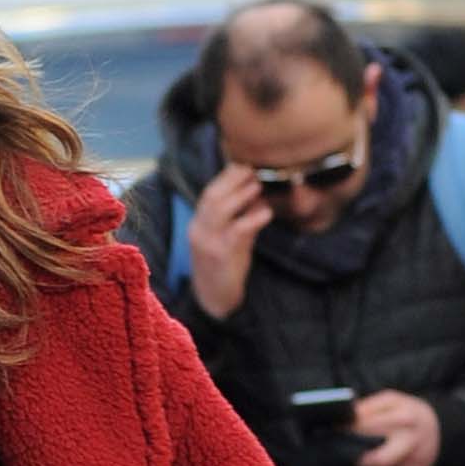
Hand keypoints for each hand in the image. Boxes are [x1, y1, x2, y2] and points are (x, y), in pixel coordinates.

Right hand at [186, 162, 272, 320]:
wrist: (214, 301)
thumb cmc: (224, 268)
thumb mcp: (229, 239)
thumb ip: (239, 218)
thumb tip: (258, 196)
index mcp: (198, 223)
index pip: (209, 192)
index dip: (227, 176)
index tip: (246, 164)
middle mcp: (198, 229)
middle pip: (211, 195)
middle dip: (233, 178)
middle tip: (255, 169)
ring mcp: (207, 242)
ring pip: (219, 208)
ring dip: (242, 193)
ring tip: (260, 186)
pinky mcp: (220, 255)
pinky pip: (236, 230)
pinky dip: (253, 218)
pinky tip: (266, 213)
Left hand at [351, 390, 441, 465]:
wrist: (438, 429)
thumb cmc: (408, 412)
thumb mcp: (391, 400)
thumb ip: (367, 408)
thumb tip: (344, 421)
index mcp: (404, 417)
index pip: (367, 429)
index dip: (349, 431)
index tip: (340, 431)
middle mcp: (412, 440)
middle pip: (375, 459)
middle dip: (356, 456)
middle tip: (348, 449)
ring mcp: (415, 460)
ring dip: (364, 465)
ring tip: (362, 454)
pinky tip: (376, 463)